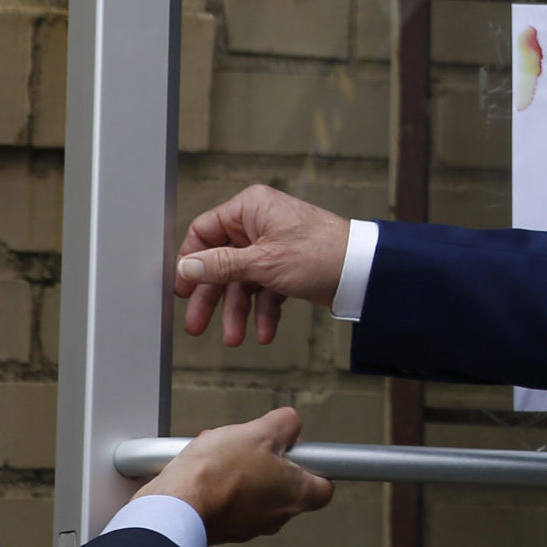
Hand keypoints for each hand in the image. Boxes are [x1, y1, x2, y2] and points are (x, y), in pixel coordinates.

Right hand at [135, 406, 334, 543]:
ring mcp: (248, 526)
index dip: (314, 464)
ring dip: (240, 468)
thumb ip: (285, 424)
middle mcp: (276, 517)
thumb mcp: (260, 431)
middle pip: (284, 483)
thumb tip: (290, 424)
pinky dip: (219, 483)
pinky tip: (204, 466)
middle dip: (268, 460)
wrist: (175, 505)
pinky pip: (228, 501)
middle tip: (252, 445)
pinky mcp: (221, 528)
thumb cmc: (217, 475)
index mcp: (297, 495)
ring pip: (253, 490)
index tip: (300, 449)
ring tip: (221, 451)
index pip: (324, 486)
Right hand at [175, 185, 348, 345]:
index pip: (204, 232)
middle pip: (221, 262)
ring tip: (234, 337)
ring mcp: (274, 247)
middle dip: (211, 297)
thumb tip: (186, 268)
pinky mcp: (288, 267)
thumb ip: (220, 266)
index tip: (181, 289)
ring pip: (243, 281)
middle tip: (196, 324)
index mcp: (251, 209)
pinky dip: (264, 311)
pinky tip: (264, 332)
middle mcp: (260, 224)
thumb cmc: (321, 253)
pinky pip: (266, 290)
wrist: (365, 272)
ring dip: (237, 311)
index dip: (190, 261)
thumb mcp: (262, 262)